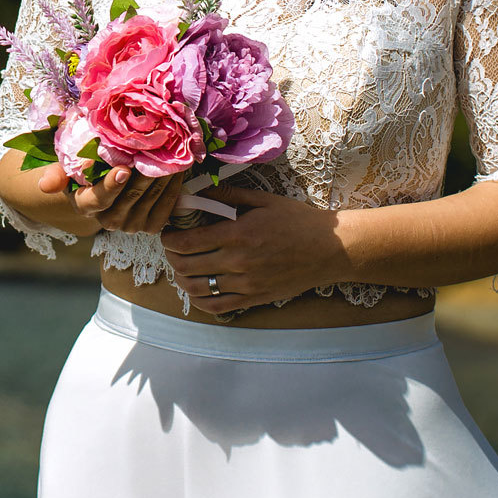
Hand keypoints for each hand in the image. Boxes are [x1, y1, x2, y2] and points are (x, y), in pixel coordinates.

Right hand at [35, 163, 186, 235]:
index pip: (99, 198)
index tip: (124, 169)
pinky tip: (179, 166)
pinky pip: (167, 205)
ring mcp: (131, 225)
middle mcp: (108, 220)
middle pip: (132, 195)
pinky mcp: (151, 226)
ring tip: (174, 150)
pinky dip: (174, 185)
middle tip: (161, 146)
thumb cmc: (85, 169)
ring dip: (164, 173)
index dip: (112, 185)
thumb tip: (45, 185)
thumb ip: (57, 173)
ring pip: (152, 197)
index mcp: (85, 205)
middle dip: (147, 169)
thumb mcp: (67, 167)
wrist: (105, 186)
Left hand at [159, 181, 346, 315]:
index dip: (169, 238)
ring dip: (182, 279)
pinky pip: (217, 307)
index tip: (167, 232)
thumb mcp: (262, 200)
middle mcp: (238, 262)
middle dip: (172, 257)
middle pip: (186, 266)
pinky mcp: (254, 299)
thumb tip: (196, 190)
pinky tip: (199, 290)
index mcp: (238, 234)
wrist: (330, 250)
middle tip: (172, 248)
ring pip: (197, 289)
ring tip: (182, 268)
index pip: (187, 242)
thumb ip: (227, 195)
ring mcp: (246, 284)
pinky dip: (200, 301)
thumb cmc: (297, 221)